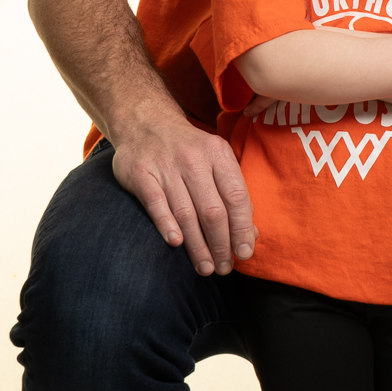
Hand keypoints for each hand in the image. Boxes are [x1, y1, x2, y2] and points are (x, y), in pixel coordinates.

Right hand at [111, 115, 255, 275]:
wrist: (145, 122)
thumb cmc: (188, 150)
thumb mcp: (216, 161)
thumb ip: (233, 194)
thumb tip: (251, 234)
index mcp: (218, 154)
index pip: (236, 196)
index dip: (242, 228)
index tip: (245, 253)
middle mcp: (194, 159)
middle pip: (213, 210)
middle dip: (221, 244)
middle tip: (223, 268)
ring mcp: (165, 166)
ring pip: (186, 212)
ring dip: (197, 245)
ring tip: (204, 267)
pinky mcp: (140, 173)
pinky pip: (155, 203)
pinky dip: (166, 224)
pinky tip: (176, 243)